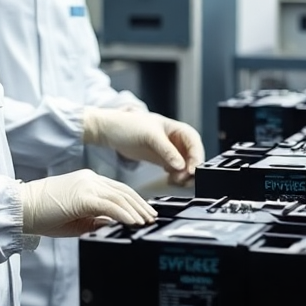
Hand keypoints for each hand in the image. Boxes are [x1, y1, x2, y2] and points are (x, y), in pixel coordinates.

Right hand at [19, 169, 157, 237]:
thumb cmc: (43, 214)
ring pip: (120, 196)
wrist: (22, 207)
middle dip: (141, 205)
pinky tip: (134, 223)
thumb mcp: (75, 218)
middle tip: (152, 218)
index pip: (117, 189)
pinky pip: (111, 205)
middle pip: (123, 190)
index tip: (144, 212)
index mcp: (88, 181)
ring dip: (137, 210)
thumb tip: (114, 224)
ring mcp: (87, 185)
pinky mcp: (83, 196)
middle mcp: (90, 179)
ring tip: (147, 222)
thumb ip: (95, 219)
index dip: (134, 201)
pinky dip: (125, 214)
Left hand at [82, 108, 204, 185]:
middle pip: (193, 157)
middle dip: (190, 169)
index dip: (196, 157)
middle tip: (182, 179)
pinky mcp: (162, 161)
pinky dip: (175, 177)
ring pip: (185, 166)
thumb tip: (181, 165)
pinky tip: (169, 180)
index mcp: (178, 129)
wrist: (110, 132)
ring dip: (183, 175)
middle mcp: (177, 140)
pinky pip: (175, 172)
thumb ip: (167, 150)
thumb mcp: (150, 136)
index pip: (195, 143)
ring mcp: (170, 151)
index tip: (191, 170)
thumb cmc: (128, 125)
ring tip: (175, 181)